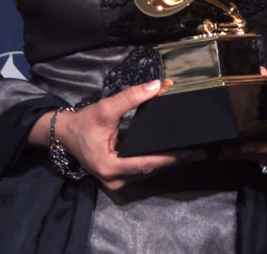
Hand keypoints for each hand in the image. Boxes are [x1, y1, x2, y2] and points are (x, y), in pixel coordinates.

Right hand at [54, 80, 204, 190]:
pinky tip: (175, 153)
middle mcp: (115, 179)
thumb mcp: (106, 108)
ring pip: (148, 172)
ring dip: (169, 162)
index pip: (145, 164)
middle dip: (175, 160)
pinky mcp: (120, 176)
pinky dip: (158, 161)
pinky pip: (143, 169)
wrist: (66, 133)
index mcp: (109, 167)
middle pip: (150, 170)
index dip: (168, 158)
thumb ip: (131, 97)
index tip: (188, 151)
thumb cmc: (84, 123)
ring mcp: (117, 181)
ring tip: (192, 152)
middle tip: (200, 151)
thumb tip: (157, 86)